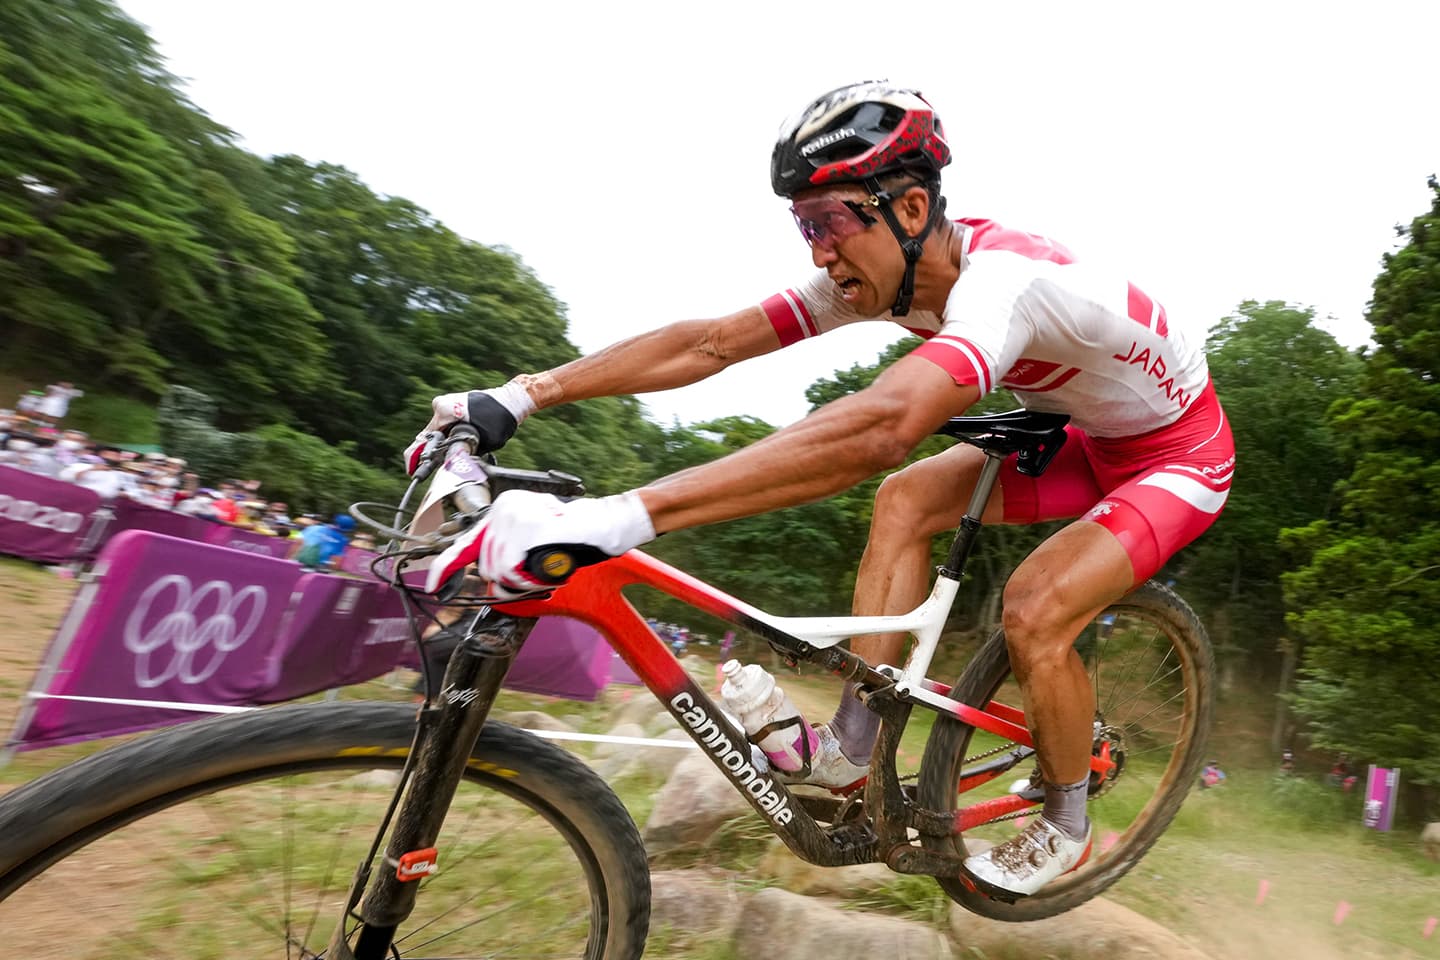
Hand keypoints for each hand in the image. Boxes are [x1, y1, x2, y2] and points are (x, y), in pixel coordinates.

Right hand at [404, 381, 536, 475]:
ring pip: (436, 433)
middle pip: (428, 437)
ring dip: (439, 446)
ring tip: (446, 459)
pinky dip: (446, 437)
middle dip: (429, 454)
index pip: (423, 440)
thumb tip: (452, 465)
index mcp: (446, 412)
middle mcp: (441, 406)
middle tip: (428, 470)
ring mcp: (445, 404)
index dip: (415, 458)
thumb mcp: (483, 442)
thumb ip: (463, 452)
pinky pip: (443, 426)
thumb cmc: (500, 419)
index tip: (413, 471)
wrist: (511, 400)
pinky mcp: (451, 406)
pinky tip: (452, 447)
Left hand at [423, 489, 655, 596]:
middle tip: (536, 577)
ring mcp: (514, 517)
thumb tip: (488, 576)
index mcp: (503, 508)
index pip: (465, 540)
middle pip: (484, 565)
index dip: (445, 564)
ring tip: (546, 572)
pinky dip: (527, 580)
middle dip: (508, 582)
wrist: (607, 524)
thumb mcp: (533, 541)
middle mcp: (503, 508)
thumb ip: (506, 552)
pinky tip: (545, 573)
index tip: (433, 583)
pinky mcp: (526, 529)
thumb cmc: (575, 536)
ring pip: (497, 571)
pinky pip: (511, 570)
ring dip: (522, 583)